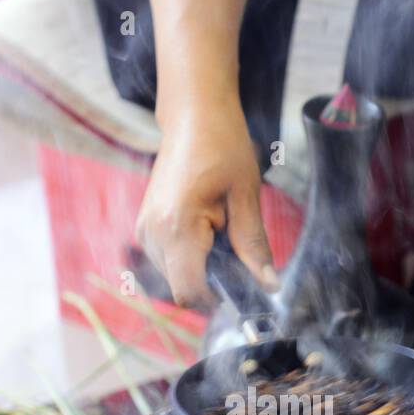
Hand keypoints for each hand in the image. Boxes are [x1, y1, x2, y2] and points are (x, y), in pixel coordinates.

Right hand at [136, 100, 278, 307]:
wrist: (193, 117)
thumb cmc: (221, 146)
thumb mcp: (246, 196)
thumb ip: (254, 246)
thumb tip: (269, 284)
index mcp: (176, 226)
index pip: (189, 292)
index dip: (217, 298)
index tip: (241, 285)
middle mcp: (152, 233)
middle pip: (182, 289)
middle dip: (212, 282)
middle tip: (237, 252)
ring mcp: (145, 230)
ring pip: (174, 278)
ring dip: (201, 269)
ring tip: (220, 233)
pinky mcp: (145, 228)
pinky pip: (169, 262)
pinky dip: (190, 258)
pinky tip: (207, 231)